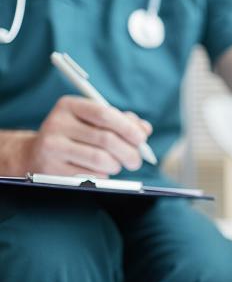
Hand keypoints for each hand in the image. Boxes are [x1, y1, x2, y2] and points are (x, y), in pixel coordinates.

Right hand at [22, 96, 151, 176]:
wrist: (36, 154)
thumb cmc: (75, 135)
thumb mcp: (93, 122)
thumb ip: (121, 122)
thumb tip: (144, 129)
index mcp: (69, 106)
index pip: (104, 114)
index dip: (127, 128)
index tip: (141, 139)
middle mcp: (57, 123)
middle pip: (106, 139)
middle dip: (129, 152)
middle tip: (136, 161)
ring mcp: (52, 147)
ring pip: (100, 159)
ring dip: (116, 165)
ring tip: (116, 165)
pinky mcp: (51, 169)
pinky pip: (90, 175)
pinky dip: (103, 176)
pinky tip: (99, 172)